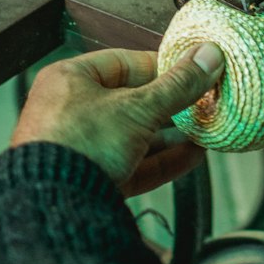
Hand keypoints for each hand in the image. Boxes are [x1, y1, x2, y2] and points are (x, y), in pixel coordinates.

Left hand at [11, 44, 224, 196]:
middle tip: (201, 101)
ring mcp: (81, 148)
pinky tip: (191, 156)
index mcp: (70, 79)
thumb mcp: (137, 108)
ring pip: (134, 135)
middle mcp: (71, 111)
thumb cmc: (78, 145)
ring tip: (202, 130)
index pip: (123, 62)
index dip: (160, 65)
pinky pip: (133, 164)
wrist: (56, 206)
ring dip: (170, 135)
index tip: (191, 70)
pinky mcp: (93, 179)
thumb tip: (208, 57)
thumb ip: (177, 85)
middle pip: (131, 101)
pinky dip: (162, 160)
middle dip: (170, 105)